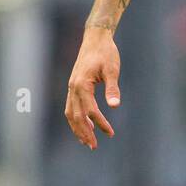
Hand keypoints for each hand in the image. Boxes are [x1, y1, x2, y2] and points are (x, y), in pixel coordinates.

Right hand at [64, 28, 120, 148]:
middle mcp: (73, 88)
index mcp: (82, 84)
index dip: (99, 123)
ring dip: (78, 129)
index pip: (90, 110)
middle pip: (76, 116)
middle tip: (94, 146)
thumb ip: (112, 88)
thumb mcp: (112, 70)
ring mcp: (71, 87)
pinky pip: (71, 107)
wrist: (95, 39)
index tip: (110, 133)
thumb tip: (115, 105)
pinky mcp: (73, 86)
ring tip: (87, 142)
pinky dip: (75, 119)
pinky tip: (84, 127)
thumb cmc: (105, 53)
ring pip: (71, 113)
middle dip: (85, 133)